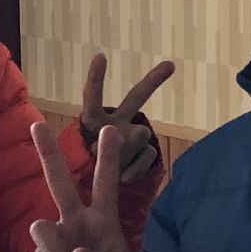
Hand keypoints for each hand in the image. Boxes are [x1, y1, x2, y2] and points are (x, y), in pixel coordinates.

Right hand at [30, 121, 143, 251]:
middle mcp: (76, 221)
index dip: (108, 158)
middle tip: (37, 125)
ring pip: (41, 228)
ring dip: (55, 251)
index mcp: (101, 219)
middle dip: (48, 153)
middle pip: (59, 182)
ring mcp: (57, 239)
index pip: (105, 184)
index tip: (109, 130)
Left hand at [80, 54, 176, 183]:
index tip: (101, 56)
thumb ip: (101, 149)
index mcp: (93, 121)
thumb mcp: (82, 160)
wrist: (96, 195)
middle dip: (153, 81)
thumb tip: (125, 141)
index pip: (93, 98)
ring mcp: (133, 137)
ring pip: (141, 135)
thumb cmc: (80, 172)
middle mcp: (116, 123)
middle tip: (170, 64)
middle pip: (136, 98)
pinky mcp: (145, 153)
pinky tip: (125, 179)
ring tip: (110, 170)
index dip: (96, 79)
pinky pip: (148, 154)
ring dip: (126, 154)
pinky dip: (136, 168)